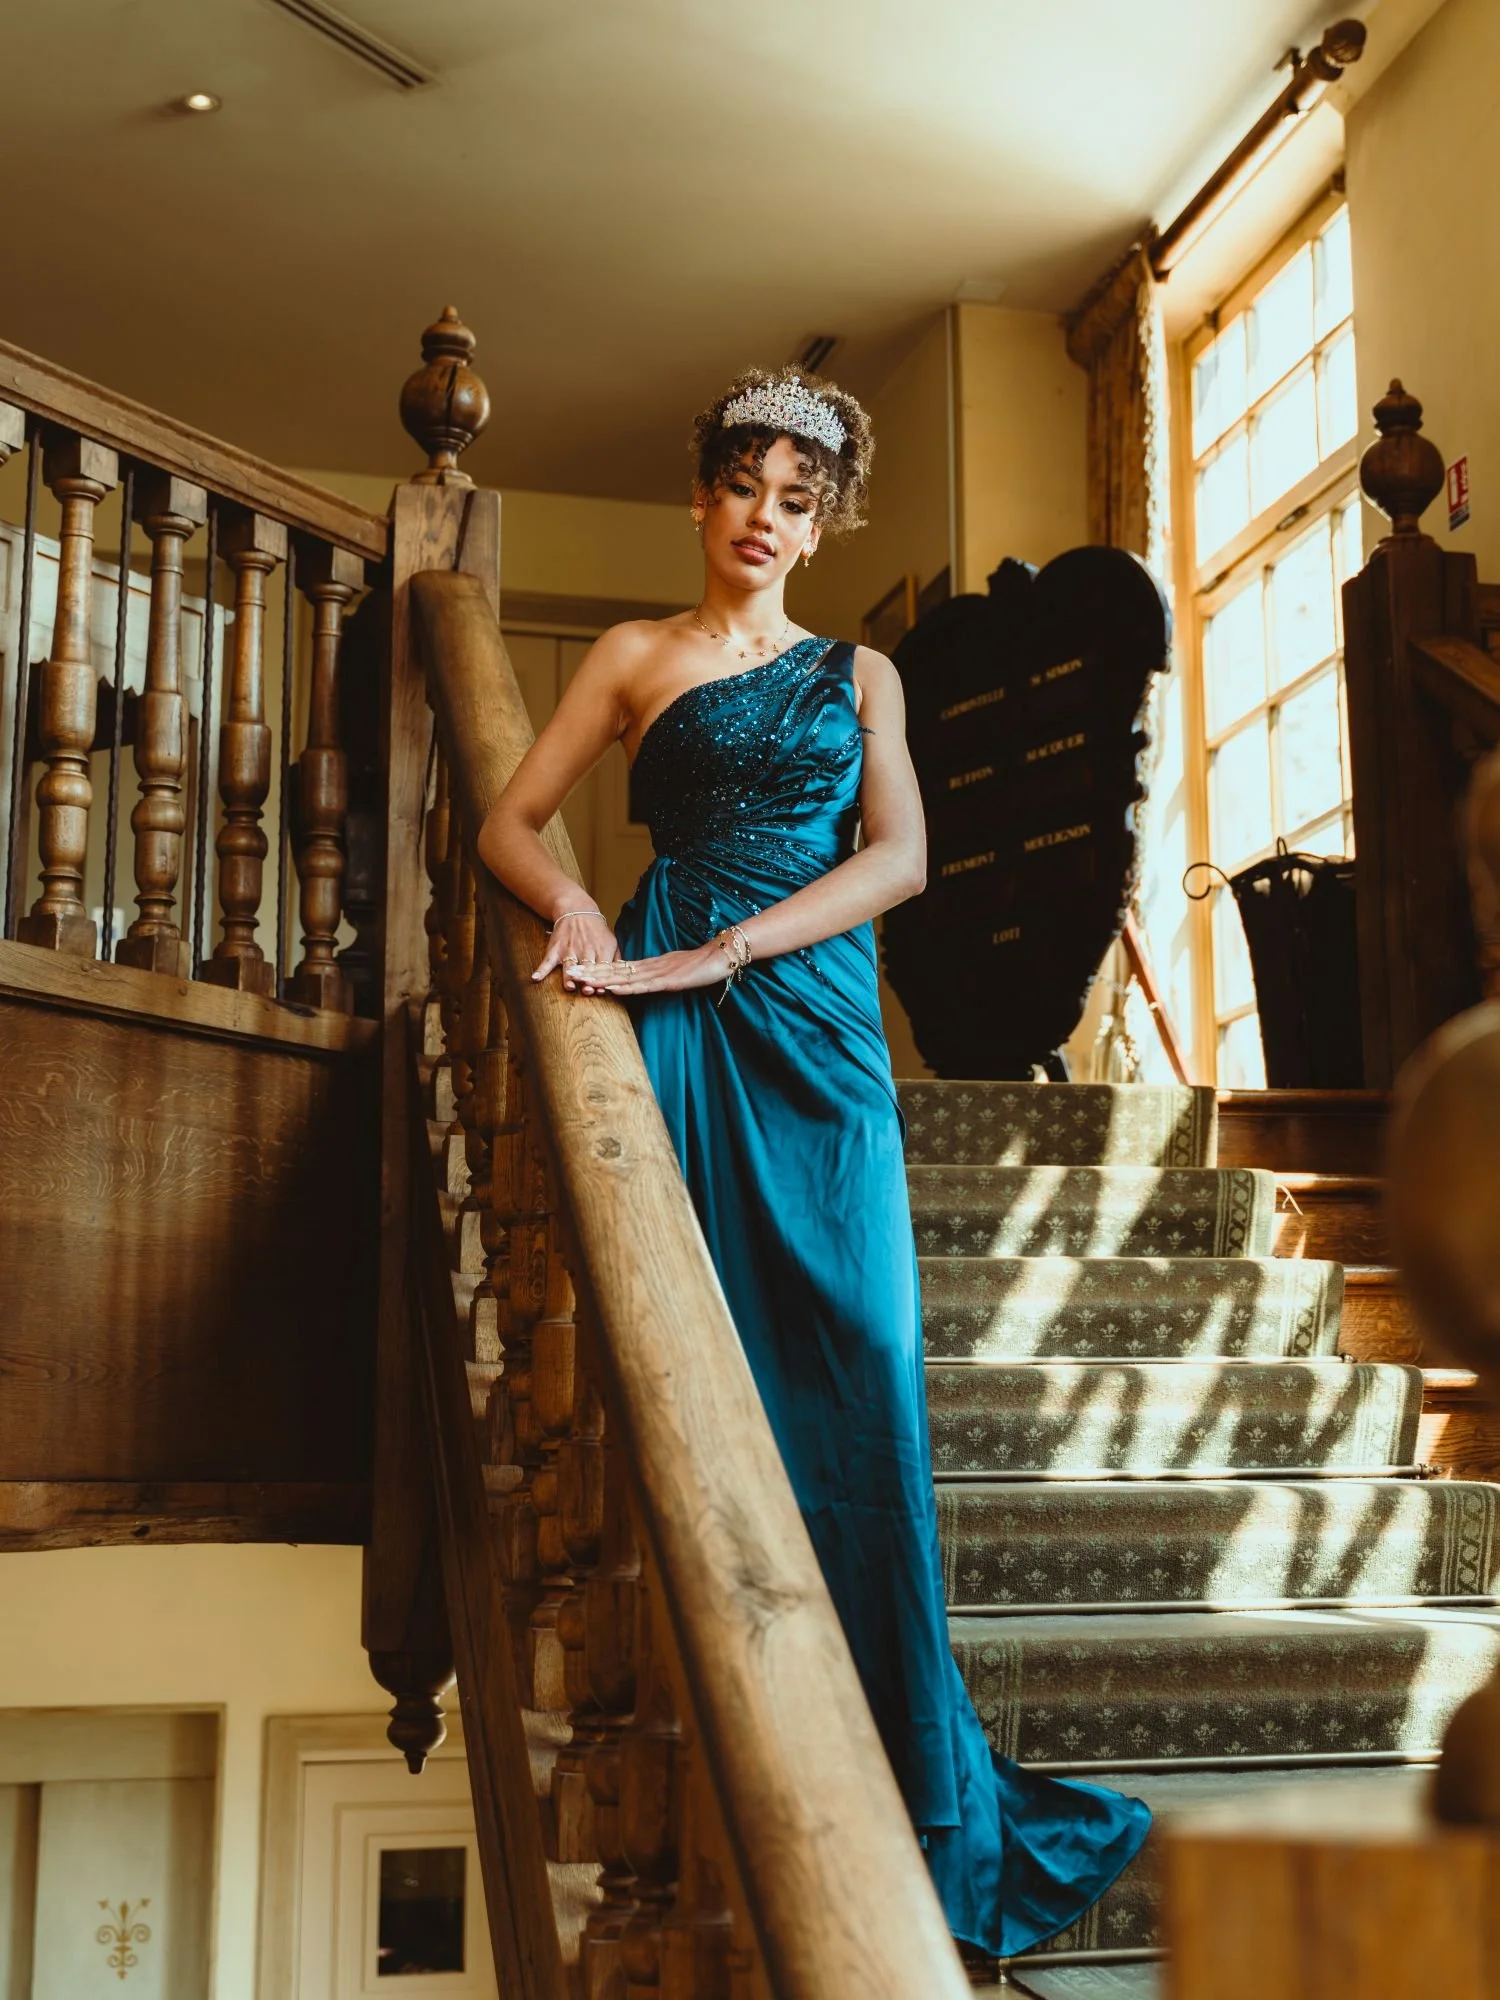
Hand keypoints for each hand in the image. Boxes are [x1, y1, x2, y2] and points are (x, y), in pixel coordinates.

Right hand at [534, 908, 619, 987]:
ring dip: (570, 977)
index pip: (602, 967)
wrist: (577, 912)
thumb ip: (617, 960)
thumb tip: (622, 976)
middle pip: (587, 969)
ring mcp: (570, 950)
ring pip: (570, 966)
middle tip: (588, 991)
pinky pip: (548, 961)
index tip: (603, 990)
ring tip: (570, 986)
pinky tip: (535, 978)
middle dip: (588, 980)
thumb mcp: (612, 941)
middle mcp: (585, 951)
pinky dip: (541, 970)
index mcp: (601, 950)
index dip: (602, 979)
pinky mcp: (556, 949)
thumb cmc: (597, 931)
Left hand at [565, 941, 735, 996]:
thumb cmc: (701, 965)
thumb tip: (645, 981)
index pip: (619, 968)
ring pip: (624, 977)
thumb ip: (659, 975)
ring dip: (602, 979)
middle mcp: (649, 967)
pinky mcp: (668, 981)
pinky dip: (627, 987)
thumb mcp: (675, 971)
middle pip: (615, 970)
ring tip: (582, 979)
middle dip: (592, 972)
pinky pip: (644, 985)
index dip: (598, 969)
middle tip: (569, 971)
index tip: (579, 969)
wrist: (721, 955)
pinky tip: (613, 988)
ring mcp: (658, 973)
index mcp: (650, 965)